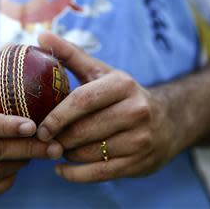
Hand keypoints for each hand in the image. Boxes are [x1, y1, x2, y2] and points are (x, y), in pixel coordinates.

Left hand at [36, 32, 182, 182]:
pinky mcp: (141, 162)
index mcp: (122, 84)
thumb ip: (70, 55)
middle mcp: (136, 110)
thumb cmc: (122, 94)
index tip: (40, 127)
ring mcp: (141, 139)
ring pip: (90, 153)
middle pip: (84, 130)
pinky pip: (100, 173)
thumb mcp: (100, 71)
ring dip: (67, 154)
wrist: (169, 120)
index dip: (57, 116)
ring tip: (56, 149)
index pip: (82, 100)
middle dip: (59, 138)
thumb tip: (40, 35)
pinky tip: (62, 169)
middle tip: (44, 141)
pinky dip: (75, 174)